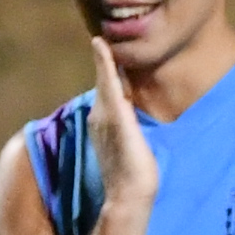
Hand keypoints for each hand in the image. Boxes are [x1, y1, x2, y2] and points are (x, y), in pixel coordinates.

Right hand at [88, 38, 160, 213]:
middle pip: (103, 85)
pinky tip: (103, 48)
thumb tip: (134, 128)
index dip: (106, 77)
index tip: (106, 58)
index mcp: (105, 125)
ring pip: (104, 82)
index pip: (107, 95)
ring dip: (101, 61)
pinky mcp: (115, 114)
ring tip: (99, 41)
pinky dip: (105, 64)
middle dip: (101, 64)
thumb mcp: (131, 148)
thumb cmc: (134, 176)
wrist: (130, 193)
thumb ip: (129, 135)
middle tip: (99, 41)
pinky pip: (109, 83)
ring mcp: (105, 115)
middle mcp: (99, 117)